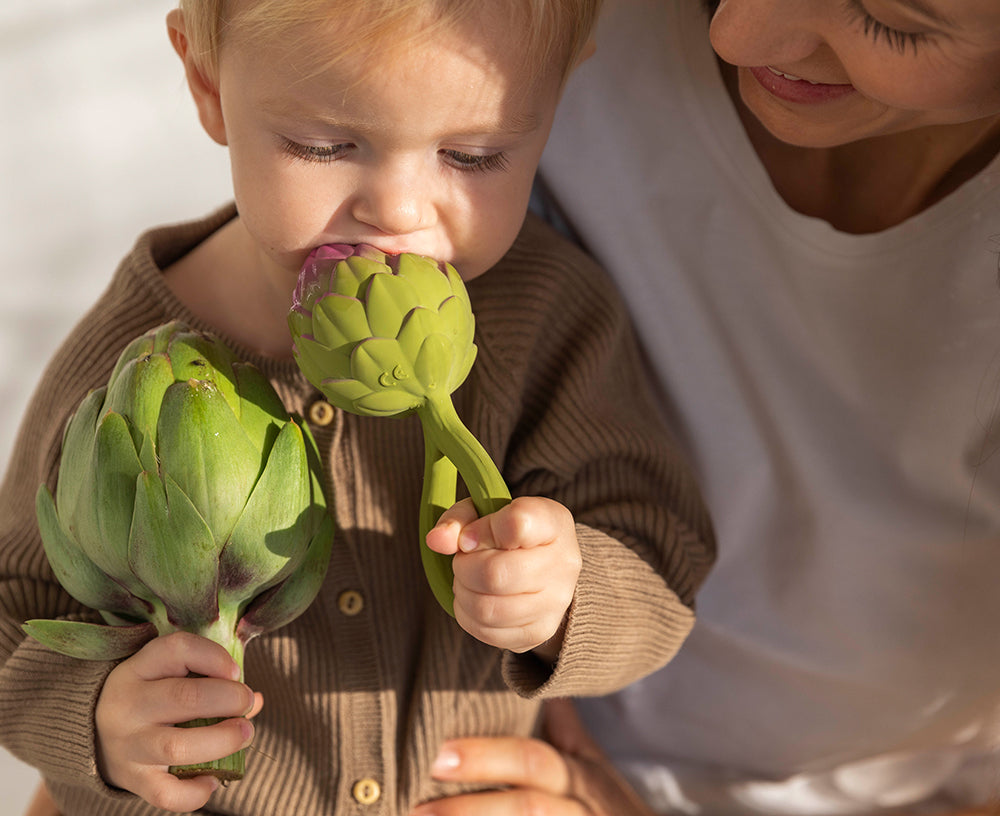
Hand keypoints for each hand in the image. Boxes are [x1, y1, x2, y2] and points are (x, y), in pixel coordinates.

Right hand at [95, 631, 261, 812]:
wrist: (92, 736)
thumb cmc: (149, 697)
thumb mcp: (167, 675)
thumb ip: (209, 680)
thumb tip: (256, 700)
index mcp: (137, 669)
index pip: (177, 649)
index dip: (214, 656)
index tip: (235, 670)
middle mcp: (128, 706)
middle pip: (183, 697)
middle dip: (228, 698)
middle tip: (246, 701)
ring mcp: (128, 746)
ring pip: (176, 747)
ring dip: (222, 740)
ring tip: (244, 733)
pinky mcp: (134, 781)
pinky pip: (166, 794)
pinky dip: (197, 791)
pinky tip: (214, 779)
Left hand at [410, 697, 654, 815]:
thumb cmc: (609, 805)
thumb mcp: (592, 764)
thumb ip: (563, 728)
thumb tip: (538, 679)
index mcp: (574, 776)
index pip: (531, 760)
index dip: (485, 757)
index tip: (438, 754)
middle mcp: (573, 809)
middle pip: (525, 807)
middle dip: (470, 806)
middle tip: (419, 806)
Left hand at [426, 496, 581, 655]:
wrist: (544, 571)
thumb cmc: (507, 534)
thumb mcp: (484, 512)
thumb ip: (459, 520)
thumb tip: (437, 540)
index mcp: (552, 522)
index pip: (517, 524)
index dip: (481, 530)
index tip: (469, 536)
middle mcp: (563, 563)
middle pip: (495, 573)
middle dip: (464, 567)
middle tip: (464, 560)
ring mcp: (555, 602)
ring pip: (488, 608)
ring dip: (464, 593)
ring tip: (467, 580)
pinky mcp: (539, 632)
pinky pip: (487, 631)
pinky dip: (468, 616)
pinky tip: (474, 599)